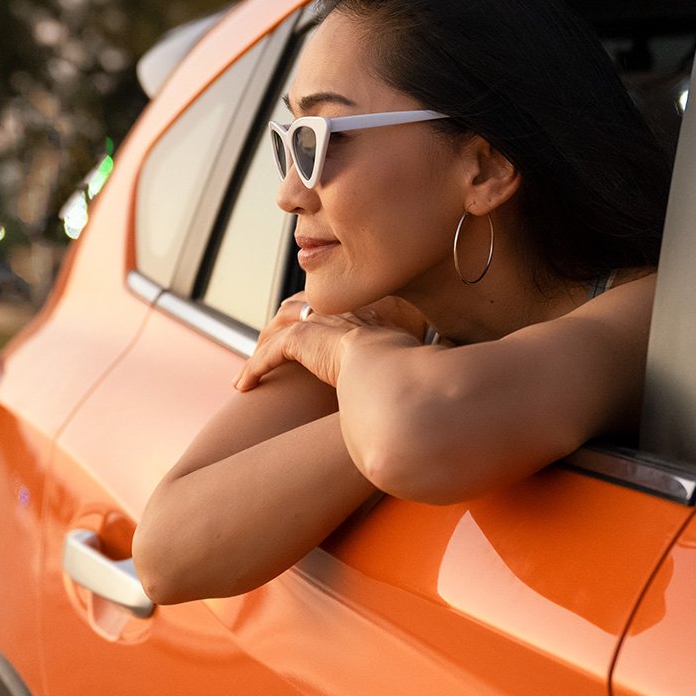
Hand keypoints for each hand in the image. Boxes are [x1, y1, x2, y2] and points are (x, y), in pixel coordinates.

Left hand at [234, 293, 427, 390]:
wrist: (401, 376)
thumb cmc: (419, 374)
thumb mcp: (423, 364)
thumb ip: (427, 363)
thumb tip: (451, 369)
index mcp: (371, 315)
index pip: (336, 312)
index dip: (316, 322)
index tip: (307, 337)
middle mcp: (343, 313)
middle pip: (302, 311)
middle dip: (282, 329)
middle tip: (266, 351)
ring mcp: (323, 323)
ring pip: (281, 330)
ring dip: (263, 351)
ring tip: (248, 374)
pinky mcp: (304, 339)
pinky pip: (272, 351)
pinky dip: (255, 366)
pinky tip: (244, 385)